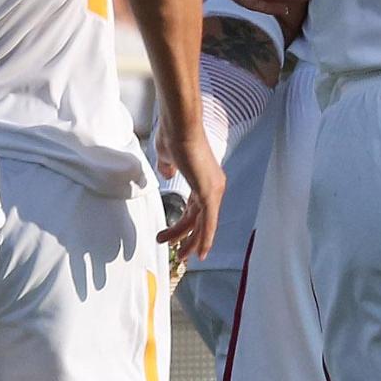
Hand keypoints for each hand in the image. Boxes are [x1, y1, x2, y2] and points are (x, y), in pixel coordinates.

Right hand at [154, 117, 222, 261]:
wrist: (179, 126)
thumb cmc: (173, 134)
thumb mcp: (167, 156)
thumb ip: (168, 166)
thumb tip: (166, 173)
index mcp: (204, 178)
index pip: (196, 208)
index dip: (187, 225)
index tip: (176, 237)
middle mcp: (213, 186)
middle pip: (200, 219)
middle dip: (188, 238)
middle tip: (178, 252)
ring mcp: (213, 189)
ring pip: (204, 225)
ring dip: (191, 242)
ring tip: (179, 255)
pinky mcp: (209, 193)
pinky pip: (208, 222)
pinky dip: (205, 238)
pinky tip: (200, 252)